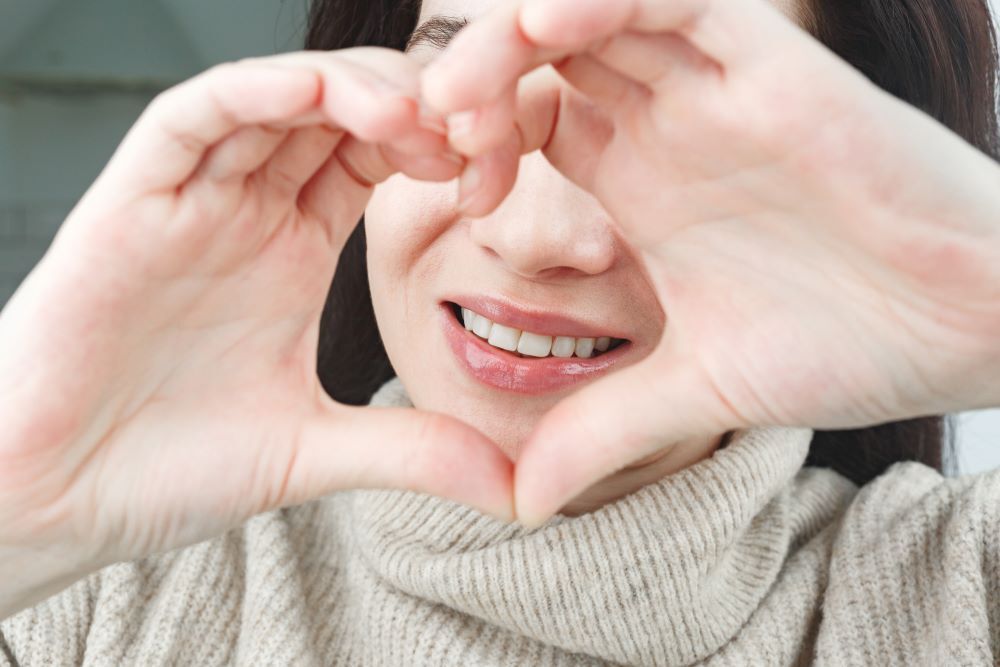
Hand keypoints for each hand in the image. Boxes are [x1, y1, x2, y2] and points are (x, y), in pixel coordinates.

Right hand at [0, 48, 513, 589]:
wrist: (59, 503)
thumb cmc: (169, 468)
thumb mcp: (315, 450)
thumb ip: (413, 452)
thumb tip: (519, 491)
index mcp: (295, 246)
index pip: (378, 157)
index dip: (441, 148)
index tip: (496, 172)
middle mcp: (247, 210)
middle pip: (338, 110)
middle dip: (410, 104)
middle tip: (471, 130)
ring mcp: (190, 201)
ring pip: (272, 98)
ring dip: (346, 87)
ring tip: (411, 116)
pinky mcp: (127, 205)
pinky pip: (188, 121)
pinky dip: (249, 94)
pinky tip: (310, 92)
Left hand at [422, 0, 999, 524]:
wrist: (973, 329)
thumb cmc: (848, 343)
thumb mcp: (693, 390)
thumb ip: (604, 429)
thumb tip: (521, 501)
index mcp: (637, 179)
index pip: (522, 117)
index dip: (466, 141)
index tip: (441, 194)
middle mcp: (667, 120)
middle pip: (538, 53)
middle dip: (468, 80)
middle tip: (422, 132)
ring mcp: (714, 85)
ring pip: (591, 11)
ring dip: (512, 35)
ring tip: (459, 93)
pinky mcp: (774, 65)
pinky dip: (608, 0)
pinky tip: (546, 23)